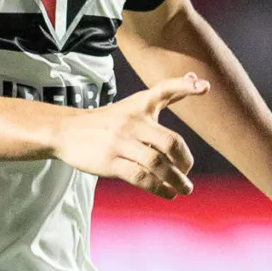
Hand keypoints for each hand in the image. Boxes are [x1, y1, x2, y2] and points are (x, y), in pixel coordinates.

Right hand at [53, 75, 206, 198]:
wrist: (66, 131)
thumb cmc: (109, 119)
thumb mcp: (136, 103)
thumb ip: (167, 93)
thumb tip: (198, 78)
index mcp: (140, 105)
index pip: (164, 90)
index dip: (184, 86)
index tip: (205, 87)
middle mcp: (132, 122)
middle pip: (169, 142)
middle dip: (184, 161)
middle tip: (188, 170)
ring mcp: (120, 143)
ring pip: (156, 163)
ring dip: (176, 180)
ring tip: (184, 188)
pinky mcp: (110, 162)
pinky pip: (140, 177)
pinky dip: (158, 188)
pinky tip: (168, 193)